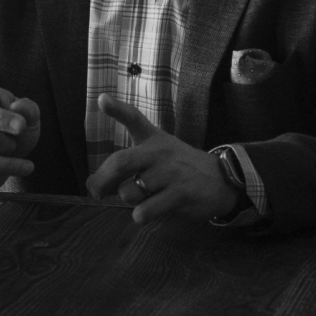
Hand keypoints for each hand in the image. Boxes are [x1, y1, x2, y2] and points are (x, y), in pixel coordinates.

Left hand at [85, 96, 236, 222]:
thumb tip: (94, 185)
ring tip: (144, 197)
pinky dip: (141, 215)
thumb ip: (129, 162)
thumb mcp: (160, 150)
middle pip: (121, 163)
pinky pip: (145, 210)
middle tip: (97, 192)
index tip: (102, 100)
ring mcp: (171, 173)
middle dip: (101, 181)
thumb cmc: (180, 168)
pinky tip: (152, 210)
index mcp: (153, 139)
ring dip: (129, 200)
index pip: (134, 119)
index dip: (117, 109)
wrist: (222, 180)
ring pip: (129, 192)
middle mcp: (160, 153)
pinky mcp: (180, 194)